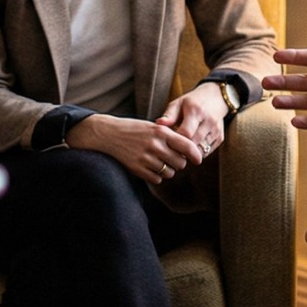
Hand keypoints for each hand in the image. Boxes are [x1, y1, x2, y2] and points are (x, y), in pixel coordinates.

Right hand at [66, 114, 203, 185]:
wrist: (108, 134)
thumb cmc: (133, 129)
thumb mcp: (153, 127)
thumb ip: (170, 136)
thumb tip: (190, 149)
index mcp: (161, 132)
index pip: (187, 146)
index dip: (196, 155)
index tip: (198, 160)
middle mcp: (155, 145)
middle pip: (180, 163)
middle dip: (179, 163)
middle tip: (173, 159)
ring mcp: (146, 158)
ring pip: (170, 173)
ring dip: (168, 170)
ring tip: (160, 162)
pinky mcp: (137, 169)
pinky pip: (157, 179)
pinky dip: (157, 176)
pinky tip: (150, 167)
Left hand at [156, 82, 227, 159]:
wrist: (215, 98)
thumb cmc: (191, 102)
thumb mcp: (178, 103)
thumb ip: (169, 115)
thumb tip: (158, 124)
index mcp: (196, 111)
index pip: (186, 133)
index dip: (176, 140)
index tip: (168, 143)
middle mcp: (209, 121)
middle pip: (194, 143)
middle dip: (181, 150)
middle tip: (171, 151)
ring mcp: (216, 130)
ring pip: (201, 151)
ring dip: (189, 154)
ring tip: (180, 151)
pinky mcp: (220, 138)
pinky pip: (207, 152)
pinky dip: (197, 153)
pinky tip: (190, 149)